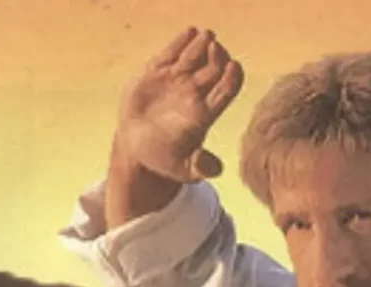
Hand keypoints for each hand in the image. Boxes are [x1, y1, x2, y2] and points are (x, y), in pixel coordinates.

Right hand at [114, 27, 243, 182]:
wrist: (136, 147)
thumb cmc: (164, 158)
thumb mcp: (182, 168)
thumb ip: (199, 167)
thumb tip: (215, 170)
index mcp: (205, 113)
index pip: (226, 91)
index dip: (232, 79)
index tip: (234, 67)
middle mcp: (195, 93)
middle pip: (215, 69)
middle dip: (218, 57)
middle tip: (216, 47)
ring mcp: (178, 80)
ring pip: (195, 56)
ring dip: (202, 44)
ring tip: (204, 36)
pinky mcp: (157, 72)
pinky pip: (171, 53)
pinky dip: (180, 42)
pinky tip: (189, 32)